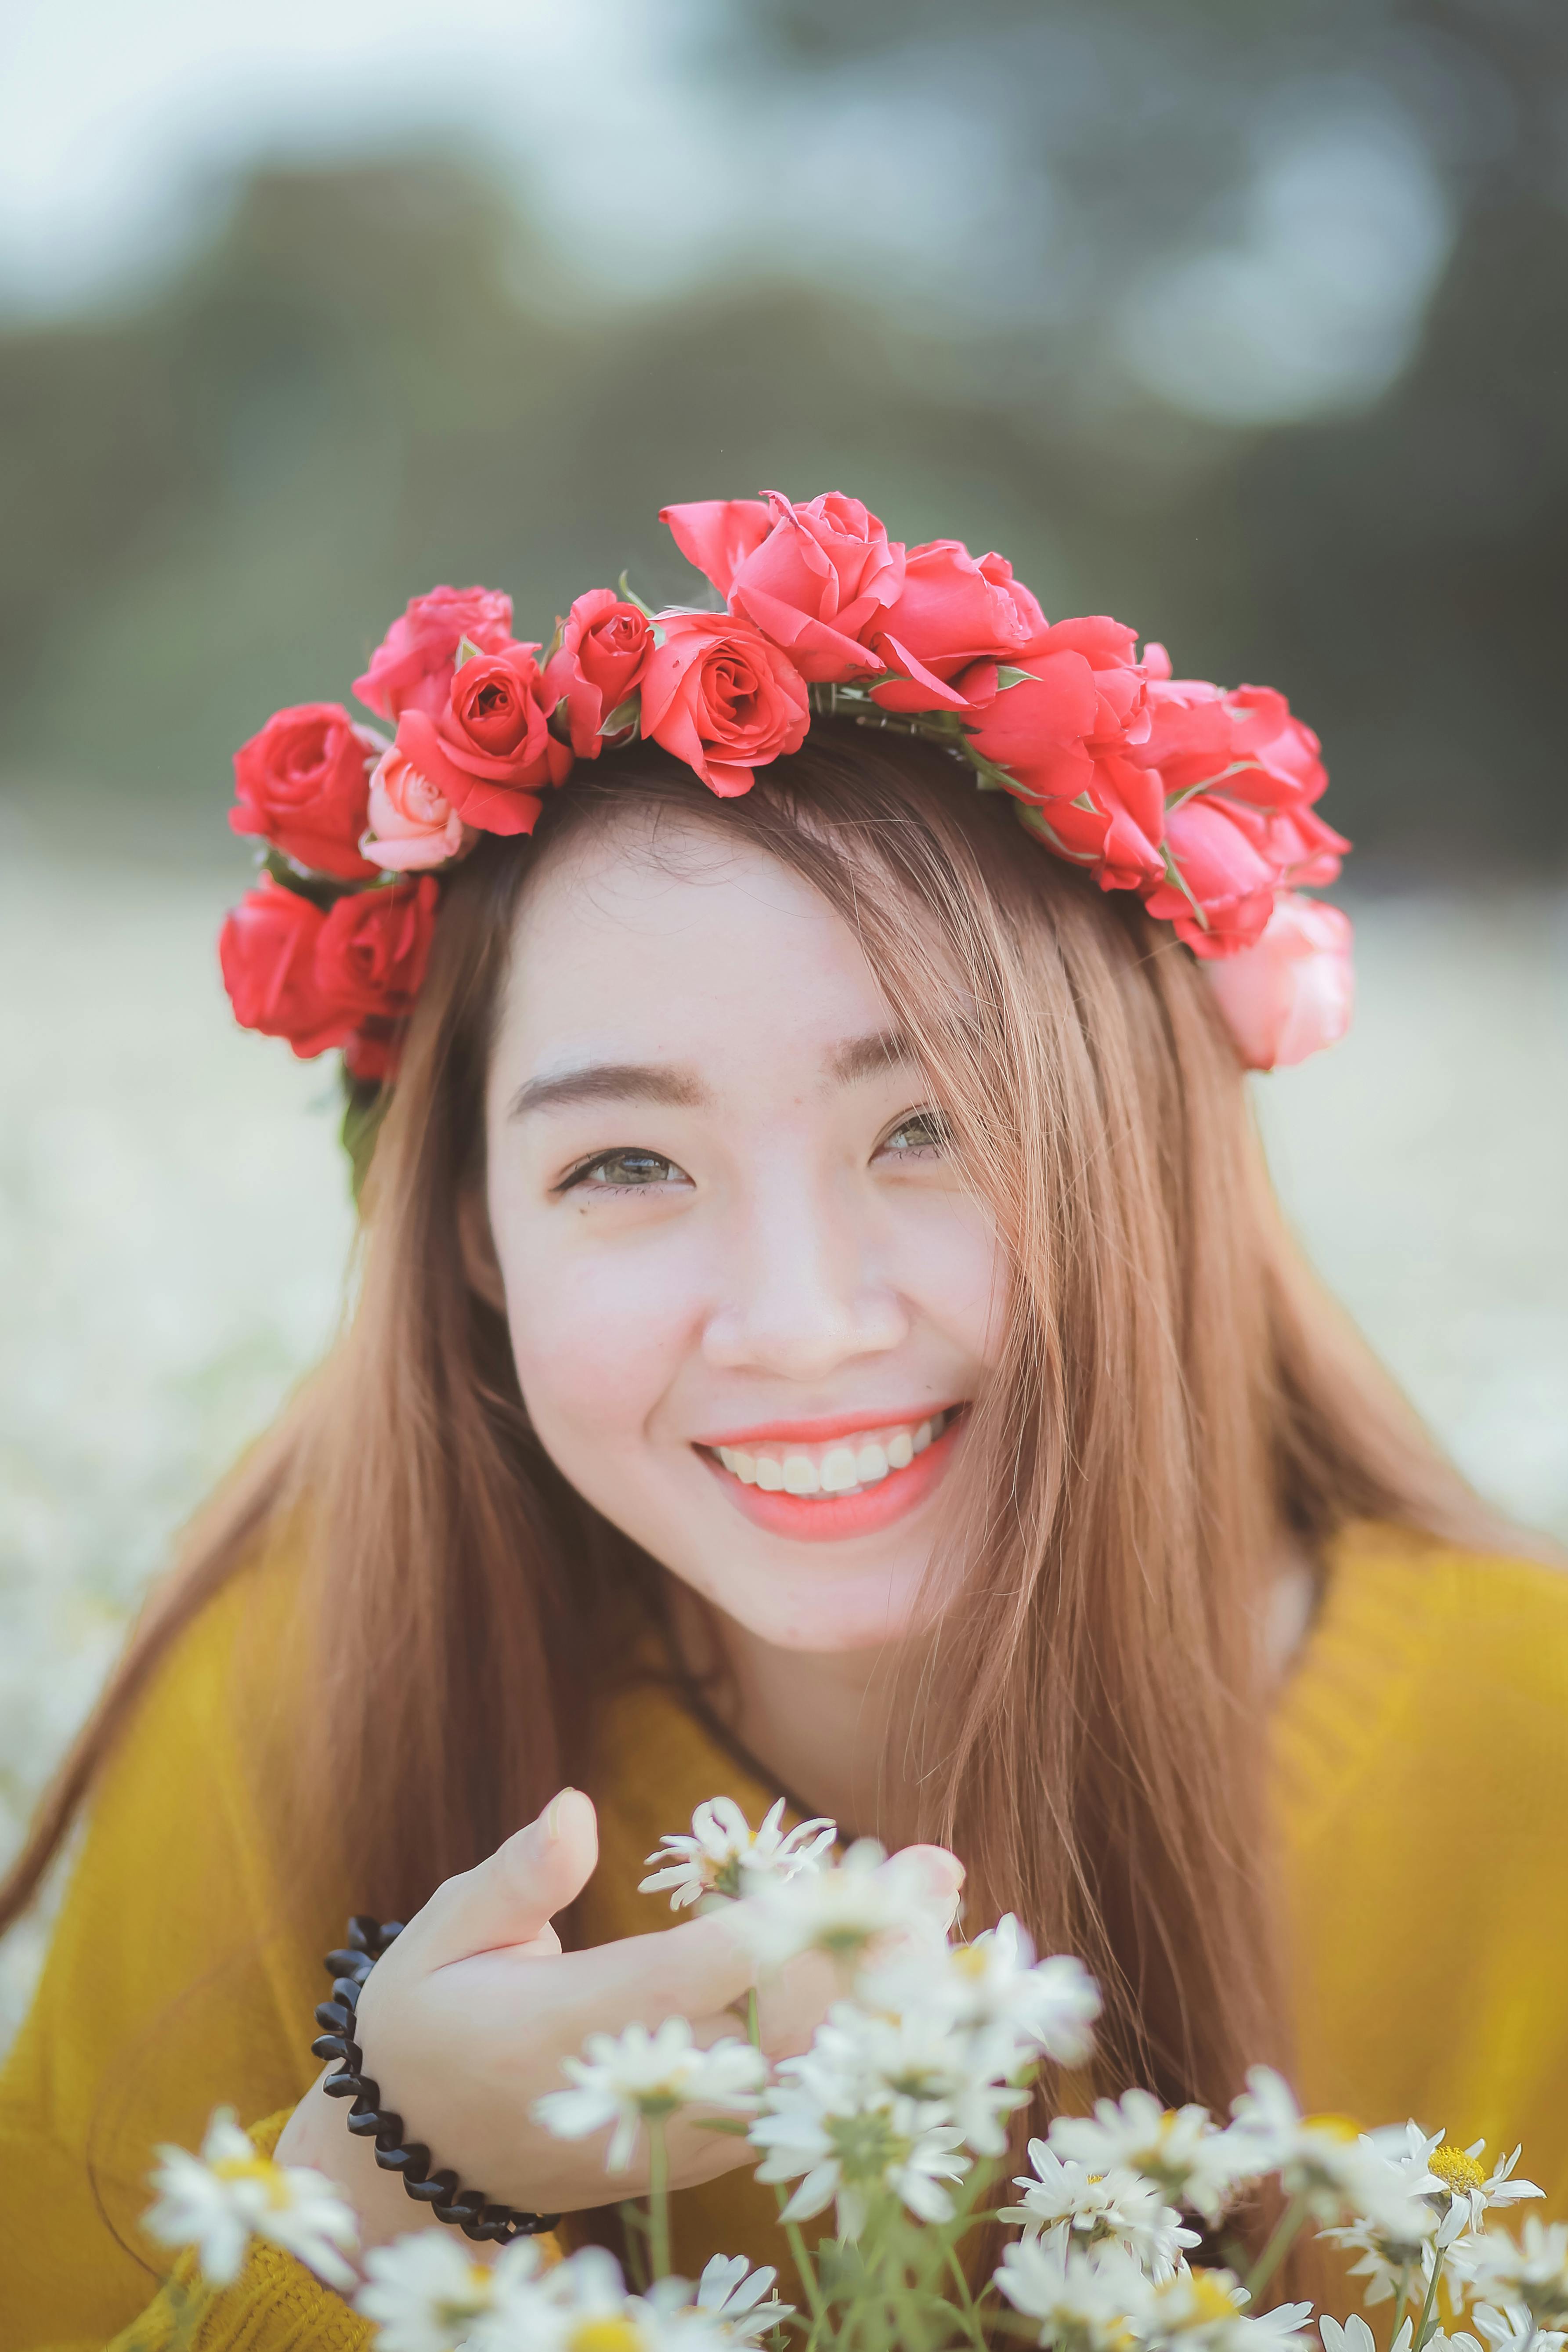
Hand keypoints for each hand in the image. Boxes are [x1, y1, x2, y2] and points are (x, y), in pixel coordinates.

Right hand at [276, 1788, 961, 2252]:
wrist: (417, 2164)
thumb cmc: (427, 2024)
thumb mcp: (439, 1939)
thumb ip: (512, 1880)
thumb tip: (576, 1808)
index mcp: (564, 2031)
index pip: (683, 1982)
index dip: (766, 1937)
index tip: (840, 1880)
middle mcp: (636, 2095)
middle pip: (774, 2030)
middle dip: (864, 1952)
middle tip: (933, 1872)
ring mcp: (678, 2135)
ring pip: (805, 2073)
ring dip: (884, 1993)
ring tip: (945, 1906)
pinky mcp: (706, 2152)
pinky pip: (801, 2100)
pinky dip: (864, 2036)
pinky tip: (915, 1973)